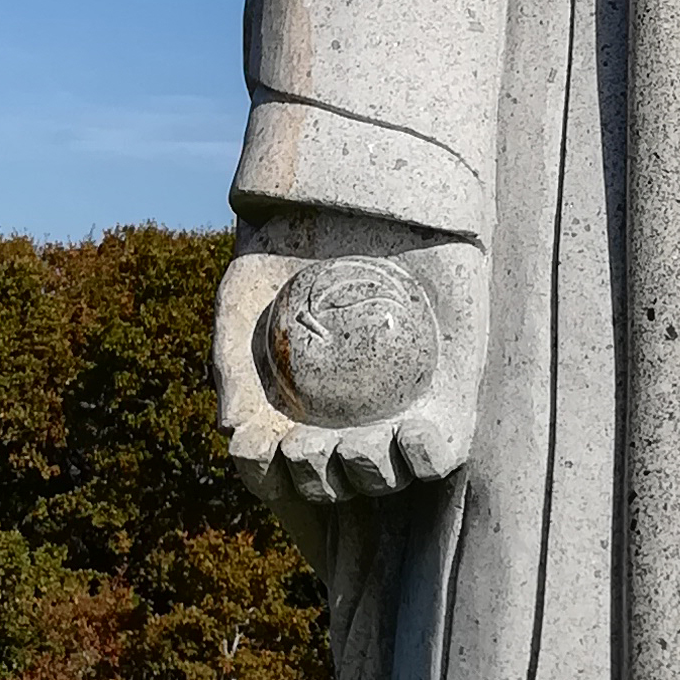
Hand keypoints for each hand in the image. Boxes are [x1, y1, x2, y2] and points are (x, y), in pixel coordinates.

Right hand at [214, 235, 486, 522]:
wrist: (367, 196)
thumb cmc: (296, 241)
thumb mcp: (246, 291)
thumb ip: (230, 358)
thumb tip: (233, 429)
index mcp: (293, 407)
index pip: (275, 466)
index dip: (264, 476)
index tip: (259, 448)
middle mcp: (343, 419)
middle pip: (330, 483)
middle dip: (315, 482)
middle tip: (306, 446)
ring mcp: (397, 412)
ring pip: (385, 476)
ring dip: (367, 476)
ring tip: (357, 445)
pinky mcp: (449, 397)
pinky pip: (444, 451)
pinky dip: (425, 458)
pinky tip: (411, 433)